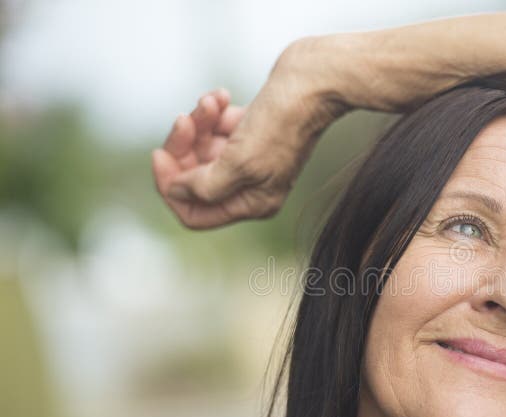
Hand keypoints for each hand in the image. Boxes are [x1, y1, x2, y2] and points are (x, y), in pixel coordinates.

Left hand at [152, 42, 344, 228]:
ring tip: (211, 102)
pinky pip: (214, 128)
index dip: (172, 188)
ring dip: (198, 122)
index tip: (161, 156)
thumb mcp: (239, 163)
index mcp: (252, 203)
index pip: (195, 214)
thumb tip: (176, 190)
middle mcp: (250, 186)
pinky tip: (221, 97)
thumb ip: (203, 186)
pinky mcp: (249, 133)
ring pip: (201, 149)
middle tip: (183, 119)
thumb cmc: (283, 124)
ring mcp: (249, 158)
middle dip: (183, 147)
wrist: (313, 81)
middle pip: (194, 178)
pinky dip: (212, 112)